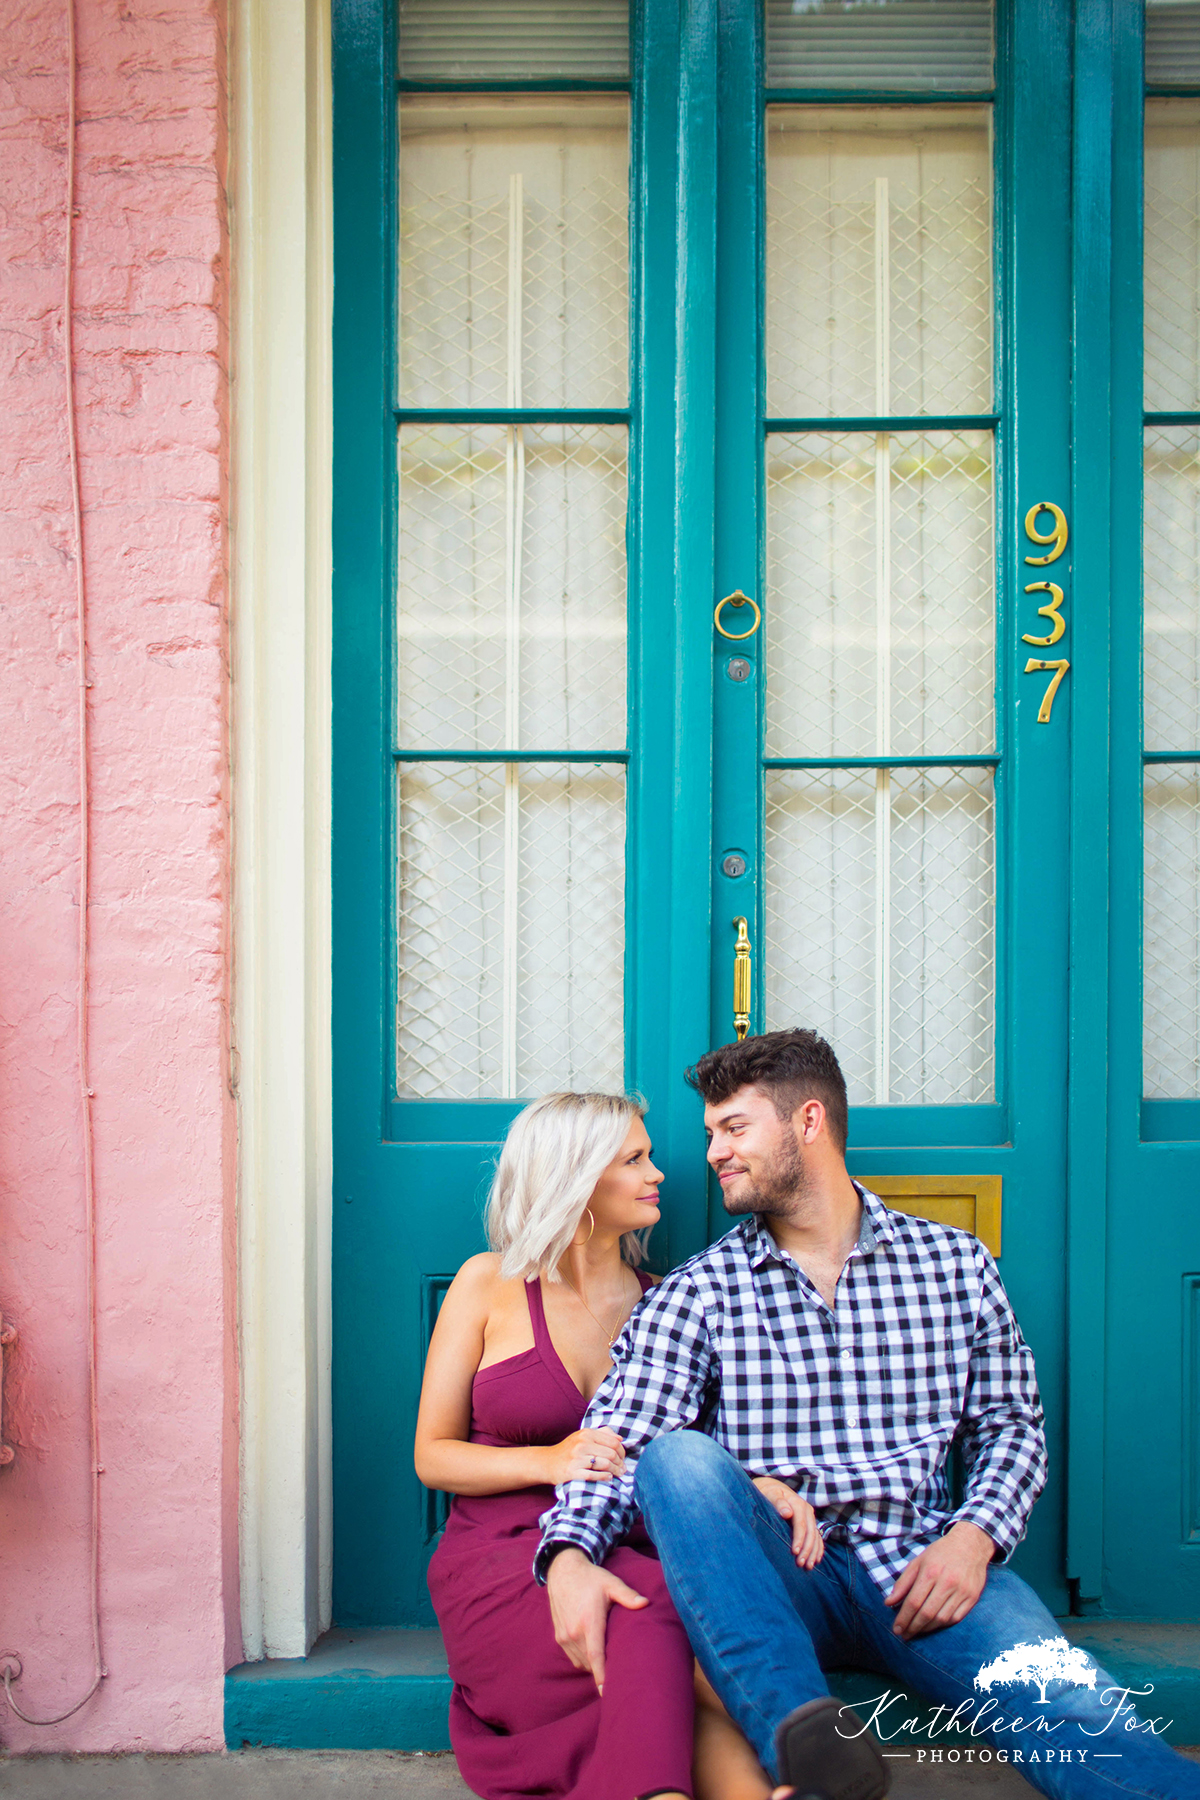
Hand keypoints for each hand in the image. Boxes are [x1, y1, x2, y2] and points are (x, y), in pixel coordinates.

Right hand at [540, 1427, 624, 1485]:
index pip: (613, 1442)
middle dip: (620, 1463)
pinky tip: (608, 1478)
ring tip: (617, 1474)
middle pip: (611, 1454)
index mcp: (586, 1433)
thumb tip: (620, 1438)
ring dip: (615, 1471)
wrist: (547, 1462)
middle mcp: (581, 1443)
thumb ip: (602, 1434)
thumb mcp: (583, 1437)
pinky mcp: (572, 1472)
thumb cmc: (569, 1450)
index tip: (623, 1459)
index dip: (622, 1452)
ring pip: (605, 1464)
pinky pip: (594, 1475)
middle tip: (623, 1470)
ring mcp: (576, 1458)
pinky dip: (604, 1477)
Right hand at [546, 1547, 647, 1692]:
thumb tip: (646, 1603)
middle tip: (622, 1672)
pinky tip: (595, 1650)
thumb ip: (628, 1595)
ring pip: (582, 1663)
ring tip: (610, 1661)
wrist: (562, 1572)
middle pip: (591, 1663)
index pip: (596, 1656)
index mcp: (589, 1621)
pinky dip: (585, 1659)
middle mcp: (574, 1632)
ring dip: (594, 1665)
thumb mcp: (611, 1583)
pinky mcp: (559, 1638)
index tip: (608, 1693)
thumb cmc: (591, 1578)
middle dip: (604, 1671)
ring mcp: (564, 1637)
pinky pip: (574, 1658)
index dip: (602, 1677)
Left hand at [753, 1476, 823, 1569]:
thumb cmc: (769, 1492)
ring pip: (816, 1537)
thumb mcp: (771, 1494)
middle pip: (811, 1533)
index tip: (794, 1552)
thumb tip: (787, 1513)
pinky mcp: (810, 1523)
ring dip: (813, 1552)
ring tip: (808, 1566)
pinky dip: (818, 1549)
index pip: (801, 1524)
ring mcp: (810, 1517)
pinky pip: (818, 1537)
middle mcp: (807, 1510)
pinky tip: (816, 1560)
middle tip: (800, 1564)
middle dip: (807, 1549)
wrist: (773, 1487)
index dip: (799, 1539)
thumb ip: (778, 1502)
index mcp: (798, 1503)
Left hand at [885, 1521, 993, 1638]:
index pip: (914, 1601)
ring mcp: (962, 1591)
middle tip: (904, 1635)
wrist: (970, 1545)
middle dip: (913, 1627)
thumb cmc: (941, 1553)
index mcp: (931, 1572)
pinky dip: (943, 1625)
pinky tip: (933, 1625)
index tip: (897, 1628)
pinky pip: (956, 1618)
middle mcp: (947, 1583)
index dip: (904, 1618)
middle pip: (927, 1613)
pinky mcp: (973, 1597)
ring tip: (917, 1631)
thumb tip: (888, 1603)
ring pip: (942, 1619)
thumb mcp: (918, 1561)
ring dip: (927, 1629)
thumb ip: (903, 1583)